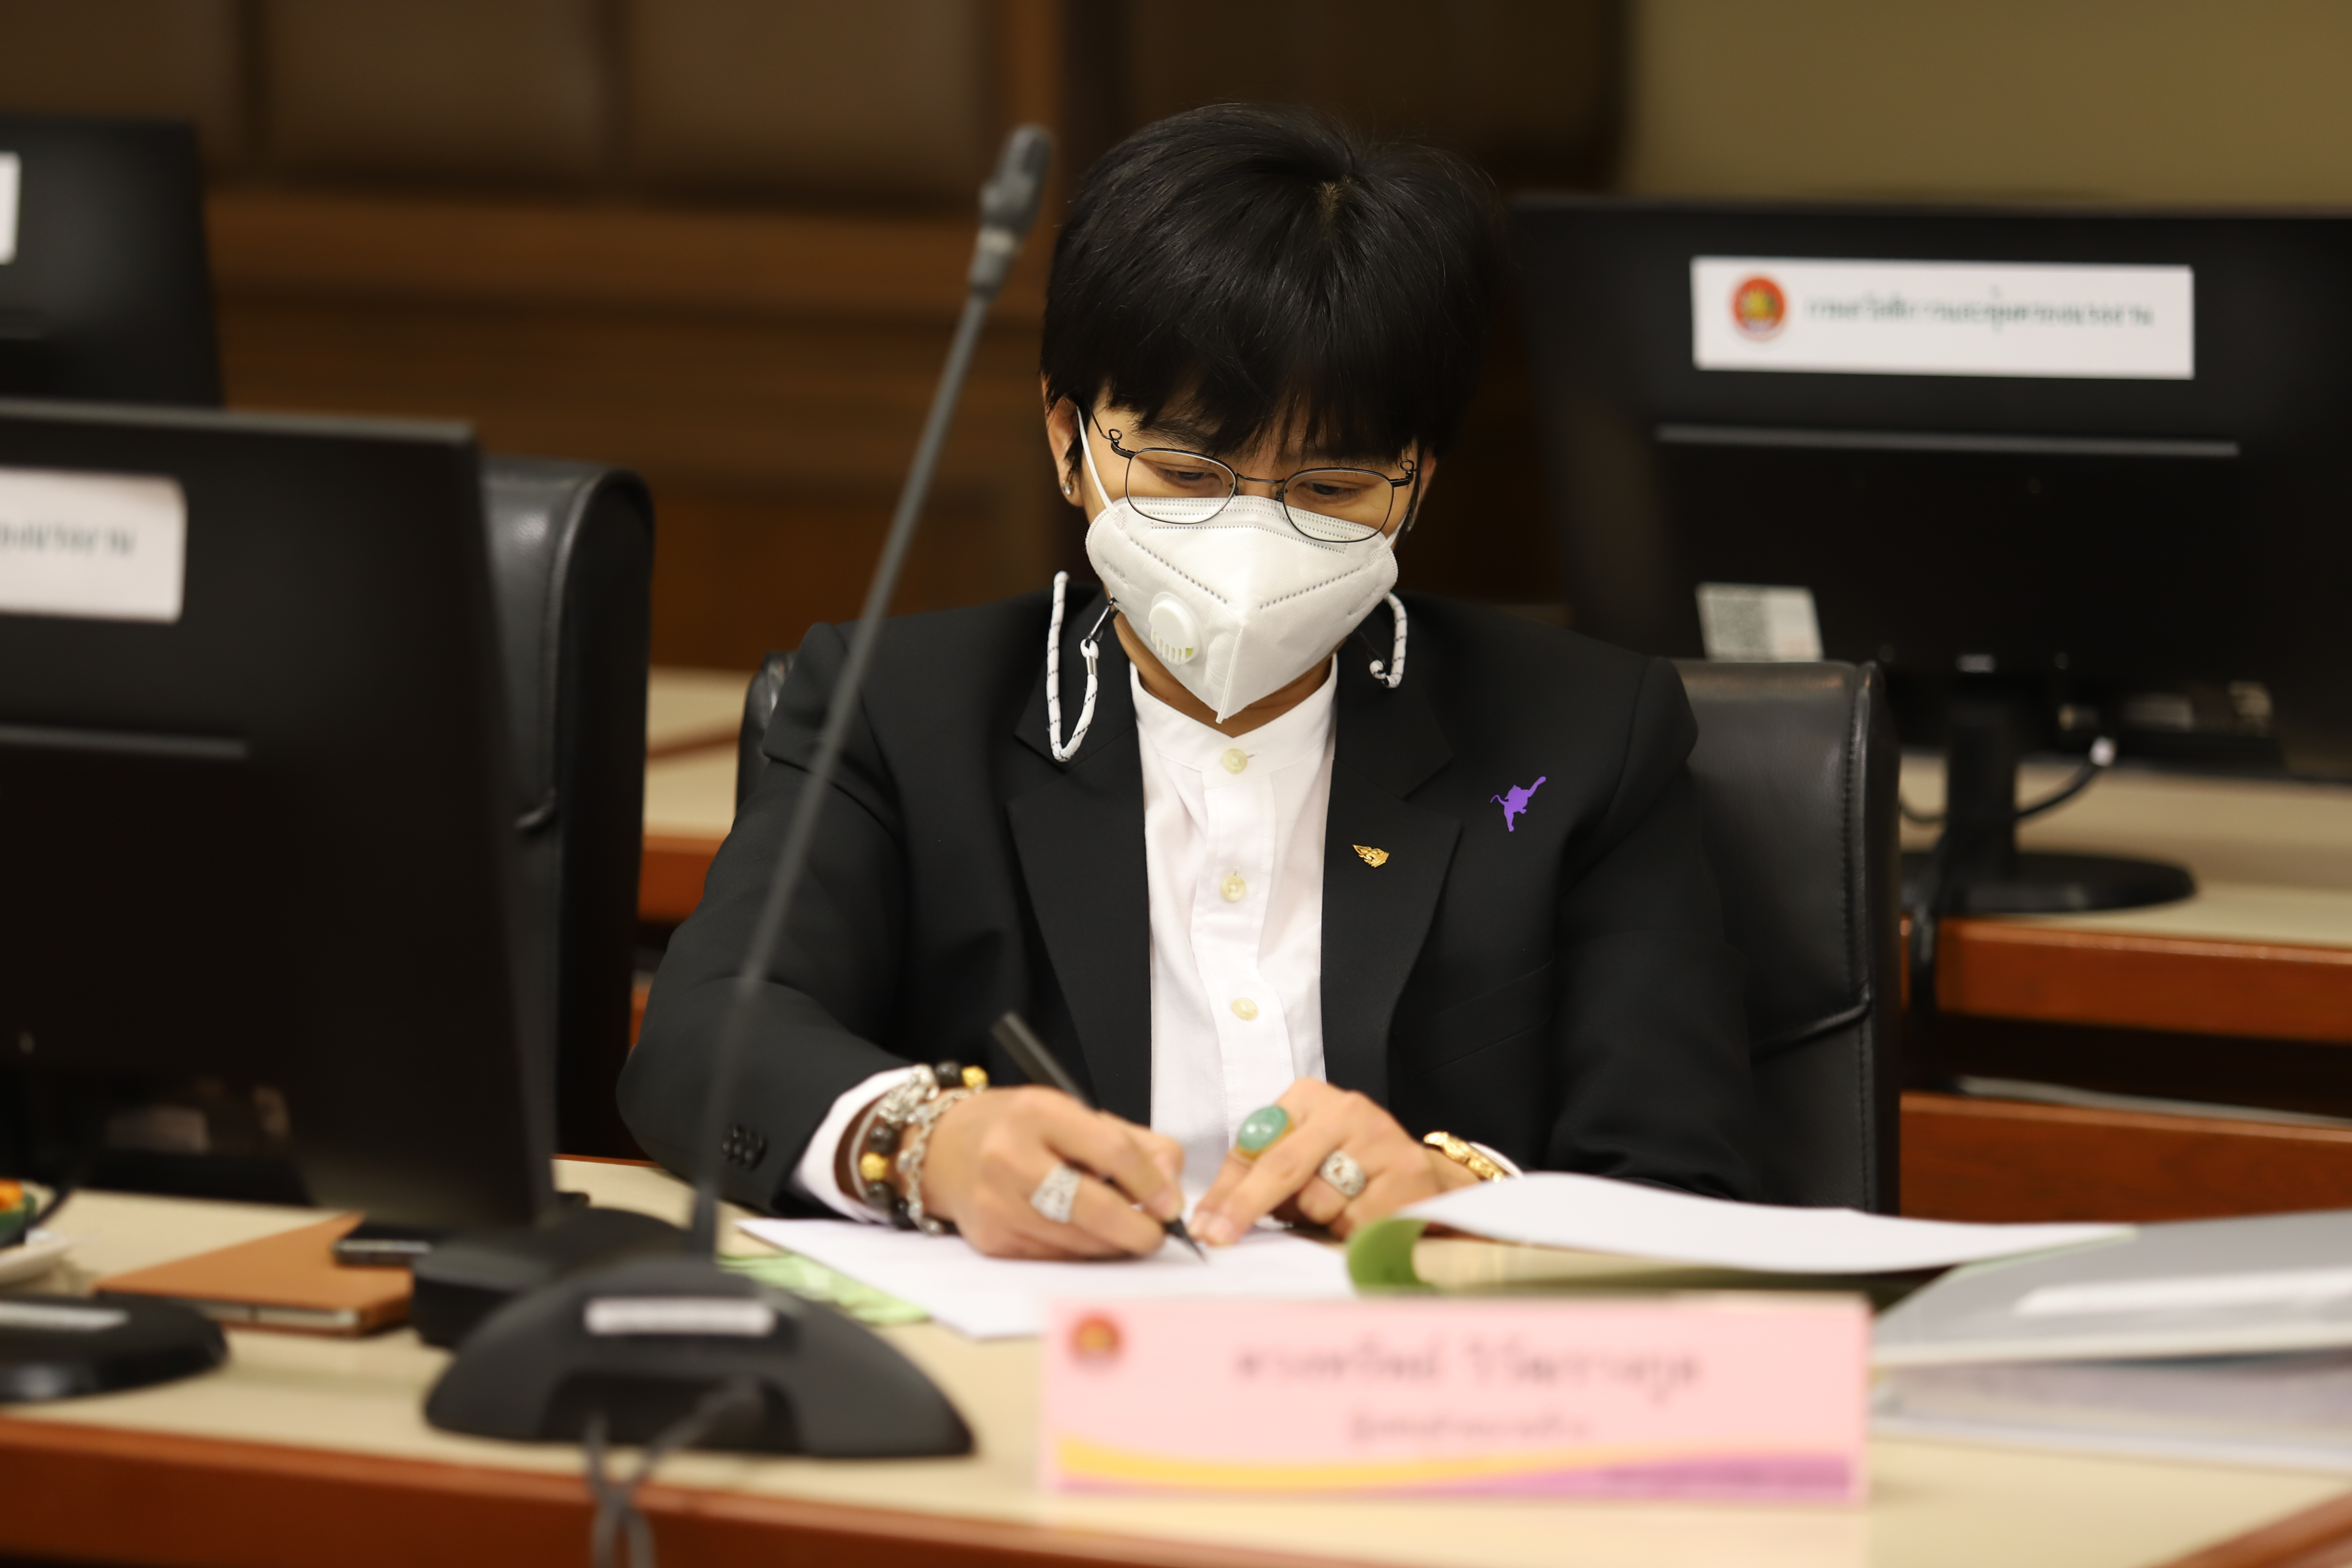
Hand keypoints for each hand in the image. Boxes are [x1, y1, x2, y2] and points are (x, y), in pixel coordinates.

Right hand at [913, 1087, 1185, 1259]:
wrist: (945, 1149)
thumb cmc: (1020, 1129)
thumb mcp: (1076, 1114)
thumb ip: (1135, 1143)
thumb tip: (1172, 1185)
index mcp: (1038, 1113)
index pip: (1113, 1152)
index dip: (1152, 1184)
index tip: (1170, 1203)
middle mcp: (1010, 1158)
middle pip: (1095, 1207)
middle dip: (1138, 1229)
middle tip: (1157, 1233)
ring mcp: (998, 1204)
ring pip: (1079, 1242)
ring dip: (1115, 1245)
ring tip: (1128, 1233)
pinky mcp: (993, 1241)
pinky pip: (1056, 1258)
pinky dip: (1083, 1254)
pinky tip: (1090, 1239)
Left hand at [1190, 1079, 1480, 1245]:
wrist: (1421, 1179)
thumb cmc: (1347, 1172)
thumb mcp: (1297, 1162)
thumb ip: (1252, 1179)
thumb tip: (1207, 1219)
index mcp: (1310, 1099)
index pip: (1257, 1146)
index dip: (1229, 1191)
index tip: (1206, 1226)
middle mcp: (1347, 1109)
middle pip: (1283, 1167)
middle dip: (1248, 1207)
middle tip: (1221, 1238)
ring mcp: (1380, 1138)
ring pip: (1320, 1199)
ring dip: (1316, 1219)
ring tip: (1335, 1208)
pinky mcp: (1408, 1173)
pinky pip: (1355, 1220)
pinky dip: (1349, 1230)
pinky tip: (1363, 1215)